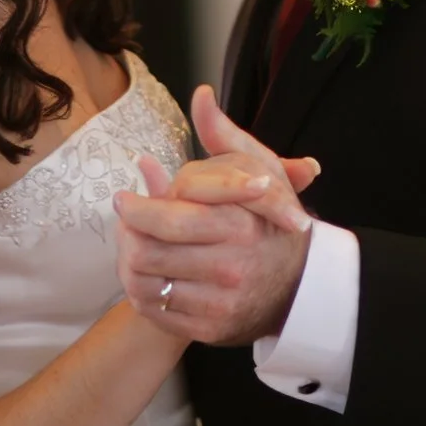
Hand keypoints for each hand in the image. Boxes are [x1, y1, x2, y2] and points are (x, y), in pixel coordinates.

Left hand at [114, 87, 312, 344]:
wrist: (302, 287)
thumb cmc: (273, 222)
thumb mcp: (261, 170)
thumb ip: (225, 135)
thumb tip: (200, 96)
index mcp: (240, 225)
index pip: (169, 217)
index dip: (136, 208)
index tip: (124, 198)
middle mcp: (230, 266)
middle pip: (150, 251)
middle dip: (128, 235)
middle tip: (124, 221)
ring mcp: (219, 302)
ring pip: (147, 282)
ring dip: (130, 262)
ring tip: (133, 245)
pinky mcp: (210, 330)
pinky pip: (157, 310)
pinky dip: (144, 291)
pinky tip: (150, 273)